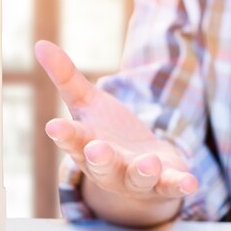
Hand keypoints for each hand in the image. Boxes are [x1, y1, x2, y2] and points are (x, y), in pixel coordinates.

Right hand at [34, 41, 197, 224]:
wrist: (139, 169)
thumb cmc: (107, 135)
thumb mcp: (88, 104)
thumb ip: (66, 77)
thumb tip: (40, 44)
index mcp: (86, 146)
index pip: (73, 140)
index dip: (65, 134)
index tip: (54, 127)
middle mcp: (109, 167)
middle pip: (103, 165)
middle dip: (101, 158)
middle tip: (97, 149)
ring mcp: (137, 178)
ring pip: (138, 177)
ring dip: (143, 171)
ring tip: (149, 162)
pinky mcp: (164, 183)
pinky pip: (171, 186)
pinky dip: (179, 185)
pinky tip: (191, 183)